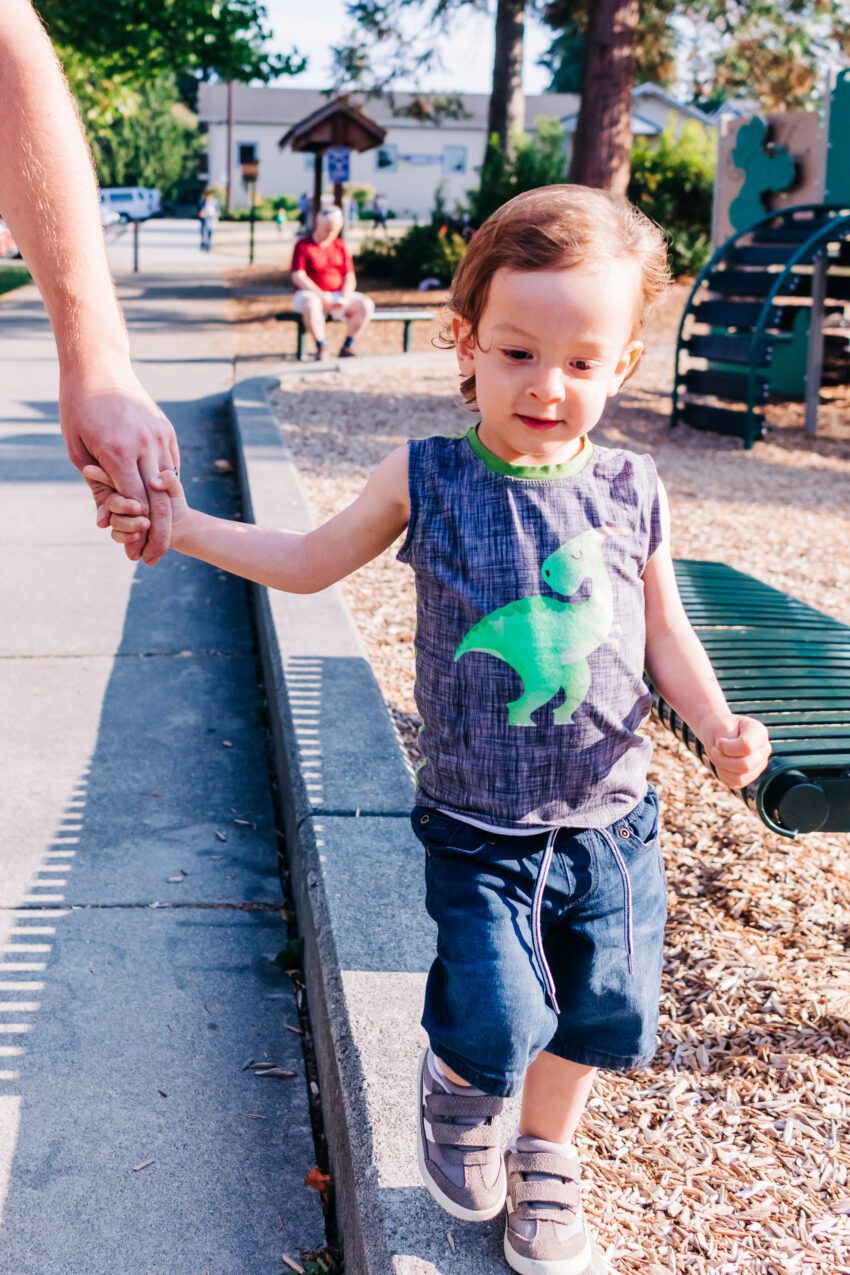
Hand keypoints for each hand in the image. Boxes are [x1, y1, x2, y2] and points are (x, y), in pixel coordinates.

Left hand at [60, 363, 178, 564]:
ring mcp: (159, 436)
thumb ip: (97, 487)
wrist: (99, 366)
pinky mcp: (166, 430)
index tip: (136, 554)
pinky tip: (159, 501)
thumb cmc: (79, 408)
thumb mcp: (78, 450)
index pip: (136, 504)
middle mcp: (144, 445)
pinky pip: (171, 465)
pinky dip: (166, 486)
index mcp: (118, 453)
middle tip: (154, 556)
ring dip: (165, 513)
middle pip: (159, 501)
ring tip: (160, 535)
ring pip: (169, 485)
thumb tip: (106, 521)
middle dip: (159, 534)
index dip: (138, 533)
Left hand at [699, 713, 771, 789]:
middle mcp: (764, 750)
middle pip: (745, 765)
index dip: (727, 747)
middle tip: (714, 750)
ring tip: (717, 757)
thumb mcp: (721, 726)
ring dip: (722, 768)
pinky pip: (736, 783)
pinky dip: (723, 775)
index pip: (746, 747)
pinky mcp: (750, 776)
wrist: (717, 733)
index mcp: (760, 733)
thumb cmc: (720, 727)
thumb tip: (731, 757)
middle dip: (723, 759)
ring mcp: (759, 764)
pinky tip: (721, 764)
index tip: (719, 741)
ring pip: (741, 777)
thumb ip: (727, 738)